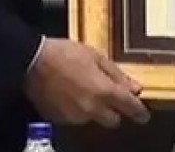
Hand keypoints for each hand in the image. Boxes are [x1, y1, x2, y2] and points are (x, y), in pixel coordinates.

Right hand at [24, 38, 150, 127]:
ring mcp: (74, 116)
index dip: (139, 112)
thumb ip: (117, 74)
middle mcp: (91, 108)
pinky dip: (77, 110)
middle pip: (113, 120)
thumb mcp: (96, 56)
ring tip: (83, 89)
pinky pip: (76, 119)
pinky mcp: (59, 119)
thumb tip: (135, 88)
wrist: (32, 62)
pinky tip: (70, 94)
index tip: (143, 114)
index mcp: (104, 91)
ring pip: (93, 120)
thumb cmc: (64, 54)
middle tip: (109, 97)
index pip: (129, 108)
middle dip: (114, 111)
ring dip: (94, 109)